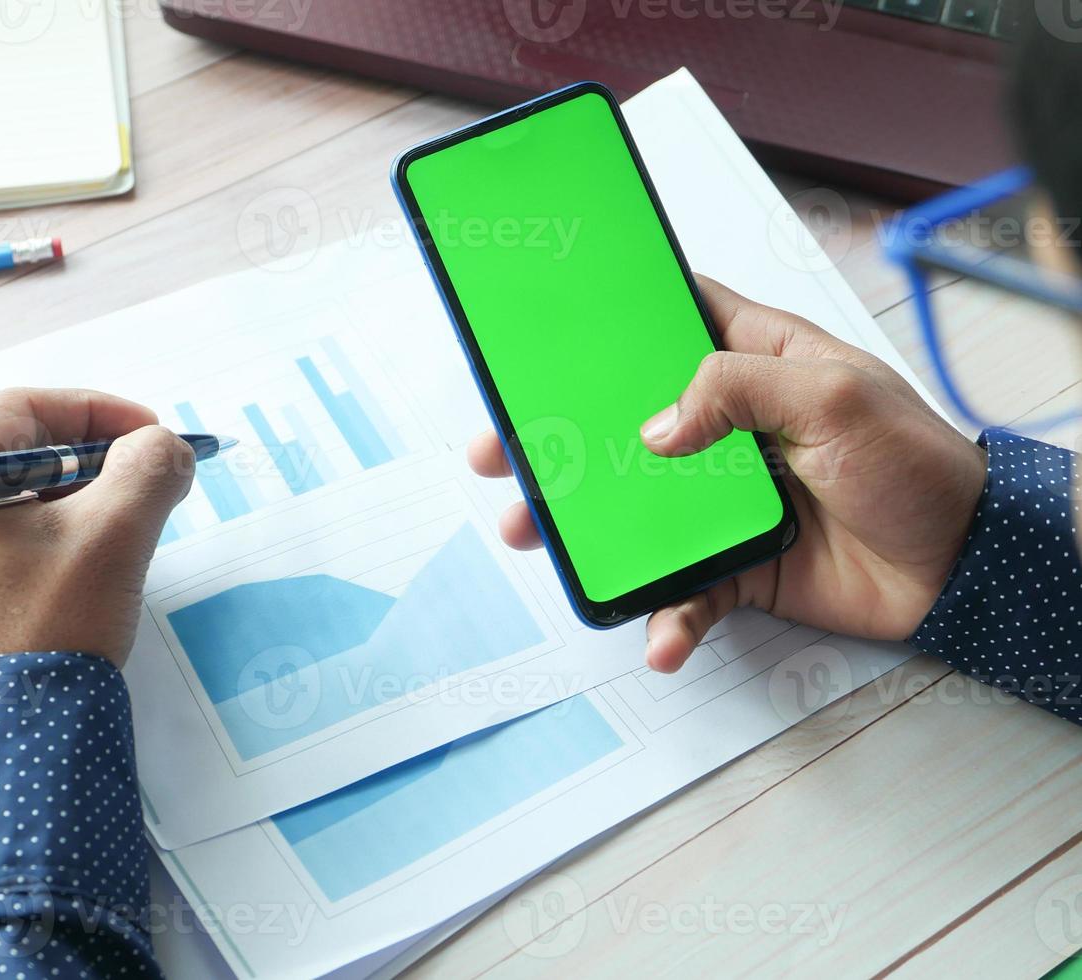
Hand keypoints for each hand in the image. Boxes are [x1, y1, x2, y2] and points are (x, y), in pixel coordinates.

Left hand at [0, 388, 193, 694]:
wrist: (2, 753)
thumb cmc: (46, 633)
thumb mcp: (113, 537)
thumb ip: (149, 470)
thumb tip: (165, 448)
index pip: (22, 410)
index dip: (100, 412)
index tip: (153, 435)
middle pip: (3, 457)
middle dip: (82, 462)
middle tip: (139, 482)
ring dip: (57, 505)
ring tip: (111, 531)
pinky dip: (26, 547)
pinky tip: (67, 576)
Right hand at [469, 277, 986, 672]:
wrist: (964, 568)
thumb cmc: (918, 466)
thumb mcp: (837, 398)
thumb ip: (739, 390)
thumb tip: (654, 427)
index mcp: (755, 362)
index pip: (669, 321)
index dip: (607, 321)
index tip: (542, 328)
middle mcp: (728, 426)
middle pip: (622, 422)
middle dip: (557, 436)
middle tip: (501, 449)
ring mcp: (725, 498)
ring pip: (633, 509)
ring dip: (582, 527)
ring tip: (534, 534)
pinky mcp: (736, 562)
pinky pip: (683, 587)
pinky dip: (665, 614)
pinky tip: (657, 632)